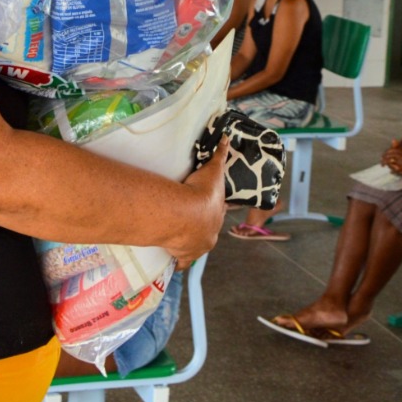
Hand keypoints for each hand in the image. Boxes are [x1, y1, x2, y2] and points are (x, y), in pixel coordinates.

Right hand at [170, 136, 229, 262]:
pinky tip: (175, 264)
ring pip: (197, 246)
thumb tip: (227, 138)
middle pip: (208, 229)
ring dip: (191, 243)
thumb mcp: (213, 170)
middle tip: (192, 222)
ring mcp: (198, 246)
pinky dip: (179, 262)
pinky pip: (182, 262)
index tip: (207, 207)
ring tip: (182, 239)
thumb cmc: (202, 192)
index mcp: (217, 213)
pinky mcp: (185, 255)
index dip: (213, 208)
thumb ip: (219, 155)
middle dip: (202, 226)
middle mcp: (211, 232)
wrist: (187, 215)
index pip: (218, 210)